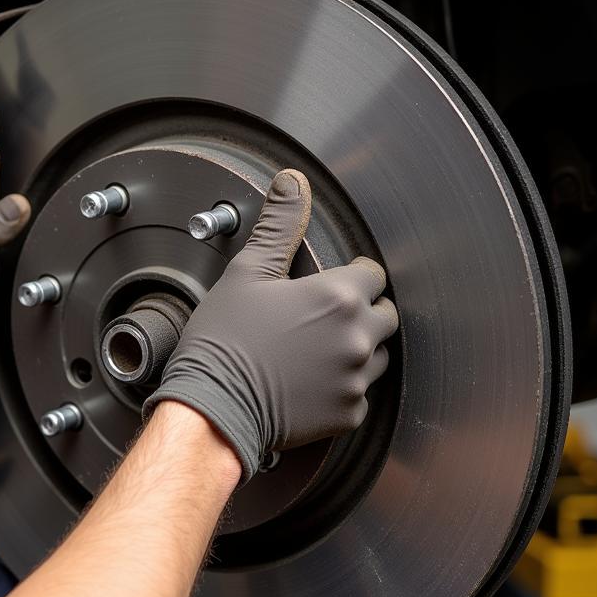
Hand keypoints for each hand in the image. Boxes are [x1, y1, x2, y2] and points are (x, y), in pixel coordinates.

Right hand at [144, 169, 397, 482]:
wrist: (212, 408)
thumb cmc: (224, 343)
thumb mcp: (247, 274)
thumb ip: (279, 225)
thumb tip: (292, 182)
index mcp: (338, 298)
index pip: (373, 275)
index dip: (351, 276)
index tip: (327, 286)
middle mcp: (357, 338)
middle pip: (384, 314)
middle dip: (360, 311)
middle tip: (320, 318)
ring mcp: (355, 380)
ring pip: (377, 354)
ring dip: (356, 348)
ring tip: (314, 350)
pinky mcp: (348, 414)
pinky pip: (359, 394)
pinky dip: (341, 387)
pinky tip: (309, 381)